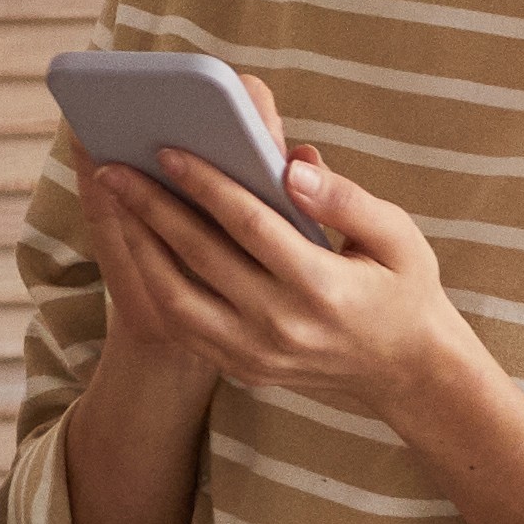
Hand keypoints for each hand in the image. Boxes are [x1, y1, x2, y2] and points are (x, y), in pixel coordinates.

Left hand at [81, 129, 478, 429]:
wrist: (408, 373)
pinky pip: (182, 325)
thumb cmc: (404, 290)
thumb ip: (346, 199)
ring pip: (176, 297)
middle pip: (199, 256)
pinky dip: (153, 284)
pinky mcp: (243, 368)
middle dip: (151, 205)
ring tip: (117, 204)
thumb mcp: (398, 237)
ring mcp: (258, 353)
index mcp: (323, 287)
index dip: (205, 184)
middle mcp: (283, 325)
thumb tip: (293, 165)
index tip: (168, 149)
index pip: (249, 225)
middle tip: (115, 166)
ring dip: (139, 247)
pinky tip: (140, 247)